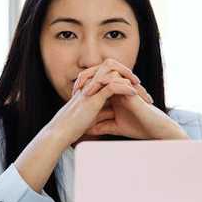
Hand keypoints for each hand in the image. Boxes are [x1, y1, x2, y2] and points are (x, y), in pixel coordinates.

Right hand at [14, 70, 140, 191]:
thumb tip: (114, 114)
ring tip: (140, 87)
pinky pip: (112, 86)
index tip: (135, 88)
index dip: (122, 78)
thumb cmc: (73, 128)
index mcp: (90, 87)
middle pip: (112, 69)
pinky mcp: (93, 97)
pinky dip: (125, 88)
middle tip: (140, 83)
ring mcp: (91, 89)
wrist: (61, 132)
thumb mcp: (91, 117)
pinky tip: (134, 93)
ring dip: (129, 80)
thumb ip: (102, 112)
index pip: (108, 75)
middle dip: (127, 74)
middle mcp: (90, 84)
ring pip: (114, 75)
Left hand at [76, 62, 186, 140]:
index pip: (95, 83)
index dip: (83, 87)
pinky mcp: (131, 89)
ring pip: (107, 73)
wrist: (155, 130)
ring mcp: (125, 86)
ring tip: (82, 90)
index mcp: (114, 93)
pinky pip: (117, 79)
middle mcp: (119, 86)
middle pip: (99, 73)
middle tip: (74, 89)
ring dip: (93, 79)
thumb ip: (100, 125)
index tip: (71, 97)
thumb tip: (85, 129)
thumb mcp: (113, 127)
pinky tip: (95, 89)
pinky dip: (105, 82)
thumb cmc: (138, 128)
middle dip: (85, 78)